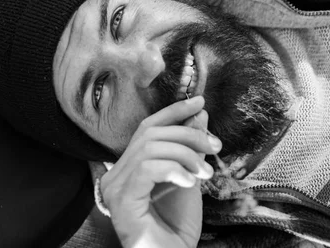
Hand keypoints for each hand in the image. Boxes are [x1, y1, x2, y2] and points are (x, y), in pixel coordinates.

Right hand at [100, 96, 221, 247]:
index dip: (172, 112)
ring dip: (185, 154)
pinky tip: (189, 182)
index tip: (198, 103)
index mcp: (130, 167)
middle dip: (186, 133)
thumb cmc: (177, 228)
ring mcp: (115, 186)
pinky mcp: (121, 199)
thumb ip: (190, 149)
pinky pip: (147, 169)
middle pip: (150, 134)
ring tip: (205, 173)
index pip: (147, 128)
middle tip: (214, 145)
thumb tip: (199, 116)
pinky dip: (173, 169)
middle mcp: (116, 173)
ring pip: (150, 148)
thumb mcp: (189, 179)